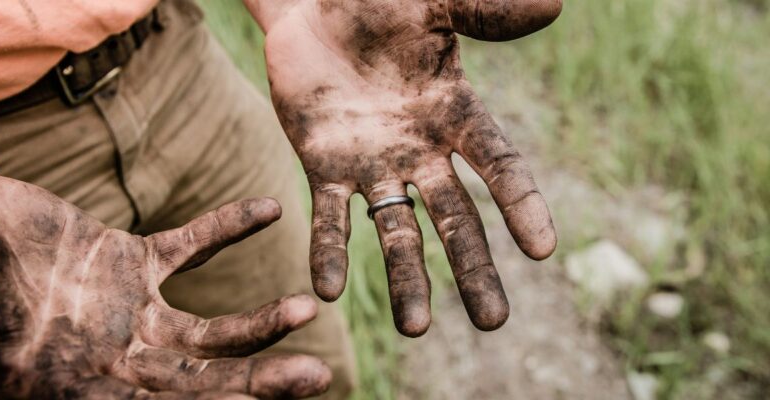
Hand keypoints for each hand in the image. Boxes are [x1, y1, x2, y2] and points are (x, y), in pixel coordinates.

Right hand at [0, 172, 330, 398]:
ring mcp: (130, 310)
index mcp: (85, 388)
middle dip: (259, 380)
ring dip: (260, 320)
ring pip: (210, 327)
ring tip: (307, 310)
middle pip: (204, 379)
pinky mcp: (130, 259)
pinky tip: (268, 209)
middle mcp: (119, 358)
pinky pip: (190, 245)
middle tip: (319, 378)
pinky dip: (227, 227)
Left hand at [244, 0, 560, 335]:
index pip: (498, 165)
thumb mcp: (432, 5)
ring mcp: (373, 165)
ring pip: (395, 230)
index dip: (522, 205)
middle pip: (455, 218)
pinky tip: (327, 291)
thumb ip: (484, 11)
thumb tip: (552, 4)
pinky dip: (330, 251)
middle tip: (493, 322)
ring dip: (405, 278)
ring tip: (413, 329)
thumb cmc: (378, 4)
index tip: (543, 250)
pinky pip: (329, 216)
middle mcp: (420, 151)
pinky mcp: (324, 167)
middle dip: (472, 269)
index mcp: (455, 114)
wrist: (314, 11)